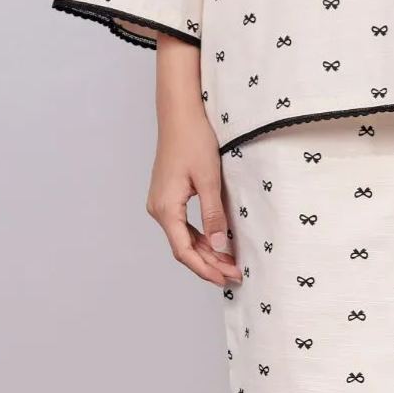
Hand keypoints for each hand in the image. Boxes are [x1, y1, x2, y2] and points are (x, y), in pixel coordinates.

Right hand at [147, 34, 241, 284]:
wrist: (180, 114)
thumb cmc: (193, 140)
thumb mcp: (209, 180)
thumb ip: (213, 215)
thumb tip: (220, 245)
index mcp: (165, 208)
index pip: (184, 251)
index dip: (206, 269)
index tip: (227, 278)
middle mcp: (158, 209)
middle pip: (183, 248)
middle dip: (209, 264)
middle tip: (235, 274)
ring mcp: (161, 203)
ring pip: (184, 238)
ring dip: (206, 251)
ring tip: (230, 263)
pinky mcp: (168, 196)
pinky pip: (183, 225)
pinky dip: (201, 237)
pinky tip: (218, 242)